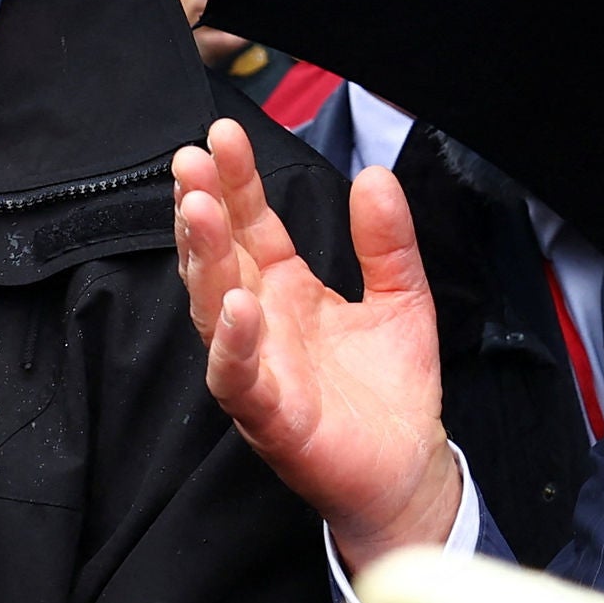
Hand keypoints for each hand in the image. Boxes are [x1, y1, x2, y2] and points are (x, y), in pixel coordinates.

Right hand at [174, 117, 459, 566]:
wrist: (411, 468)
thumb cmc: (393, 389)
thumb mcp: (402, 297)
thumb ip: (386, 241)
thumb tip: (374, 175)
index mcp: (286, 291)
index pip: (251, 226)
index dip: (236, 182)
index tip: (222, 134)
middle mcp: (261, 325)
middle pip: (219, 258)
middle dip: (204, 209)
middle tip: (192, 160)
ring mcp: (259, 370)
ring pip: (214, 310)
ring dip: (204, 262)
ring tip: (202, 212)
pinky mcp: (271, 417)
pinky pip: (240, 379)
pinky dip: (235, 344)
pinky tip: (237, 305)